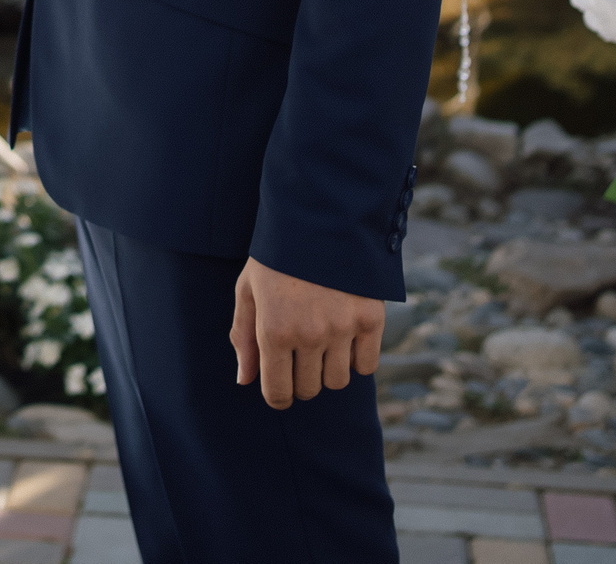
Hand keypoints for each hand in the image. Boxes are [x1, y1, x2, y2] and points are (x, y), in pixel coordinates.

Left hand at [230, 257, 383, 409]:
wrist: (320, 218)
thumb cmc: (276, 256)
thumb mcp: (248, 290)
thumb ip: (244, 336)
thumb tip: (244, 380)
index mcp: (274, 331)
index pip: (278, 392)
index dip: (278, 397)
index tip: (280, 391)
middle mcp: (309, 335)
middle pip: (309, 389)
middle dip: (301, 380)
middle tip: (299, 358)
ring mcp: (342, 328)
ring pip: (337, 381)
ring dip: (328, 370)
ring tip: (321, 343)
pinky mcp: (371, 319)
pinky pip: (367, 366)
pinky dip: (356, 360)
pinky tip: (345, 340)